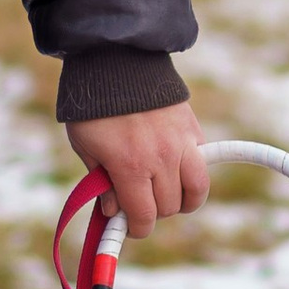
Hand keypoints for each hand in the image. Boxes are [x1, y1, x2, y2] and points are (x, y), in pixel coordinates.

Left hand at [65, 102, 210, 236]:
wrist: (117, 60)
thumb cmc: (93, 106)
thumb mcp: (85, 145)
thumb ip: (101, 182)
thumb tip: (114, 211)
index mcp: (130, 166)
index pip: (144, 216)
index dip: (137, 228)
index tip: (131, 226)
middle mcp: (161, 159)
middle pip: (170, 207)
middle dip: (154, 212)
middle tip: (140, 202)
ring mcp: (182, 143)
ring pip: (196, 191)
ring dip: (184, 200)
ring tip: (168, 196)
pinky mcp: (193, 129)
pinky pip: (203, 164)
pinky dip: (194, 174)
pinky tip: (180, 173)